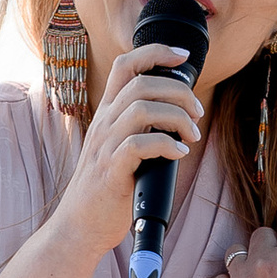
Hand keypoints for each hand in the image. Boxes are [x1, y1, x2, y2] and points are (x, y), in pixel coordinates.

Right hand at [54, 40, 206, 256]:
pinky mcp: (111, 170)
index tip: (183, 56)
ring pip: (143, 108)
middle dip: (179, 91)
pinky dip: (166, 145)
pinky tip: (179, 154)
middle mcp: (104, 123)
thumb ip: (140, 127)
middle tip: (197, 114)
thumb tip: (178, 114)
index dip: (155, 52)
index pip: (125, 65)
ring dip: (177, 117)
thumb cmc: (107, 187)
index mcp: (107, 113)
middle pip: (142, 82)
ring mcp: (105, 145)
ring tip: (191, 136)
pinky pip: (139, 145)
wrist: (79, 225)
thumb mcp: (119, 146)